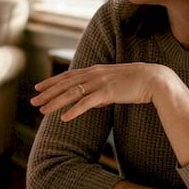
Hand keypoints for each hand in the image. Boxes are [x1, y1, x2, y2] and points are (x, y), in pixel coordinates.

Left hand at [31, 63, 178, 121]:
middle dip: (47, 92)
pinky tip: (63, 118)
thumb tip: (90, 102)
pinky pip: (86, 103)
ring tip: (42, 110)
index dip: (52, 82)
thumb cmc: (136, 83)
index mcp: (95, 70)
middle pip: (65, 84)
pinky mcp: (108, 92)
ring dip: (55, 102)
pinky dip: (74, 110)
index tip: (38, 87)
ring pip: (72, 93)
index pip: (68, 76)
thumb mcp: (114, 84)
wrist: (155, 79)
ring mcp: (100, 82)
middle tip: (33, 101)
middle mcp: (94, 74)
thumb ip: (100, 90)